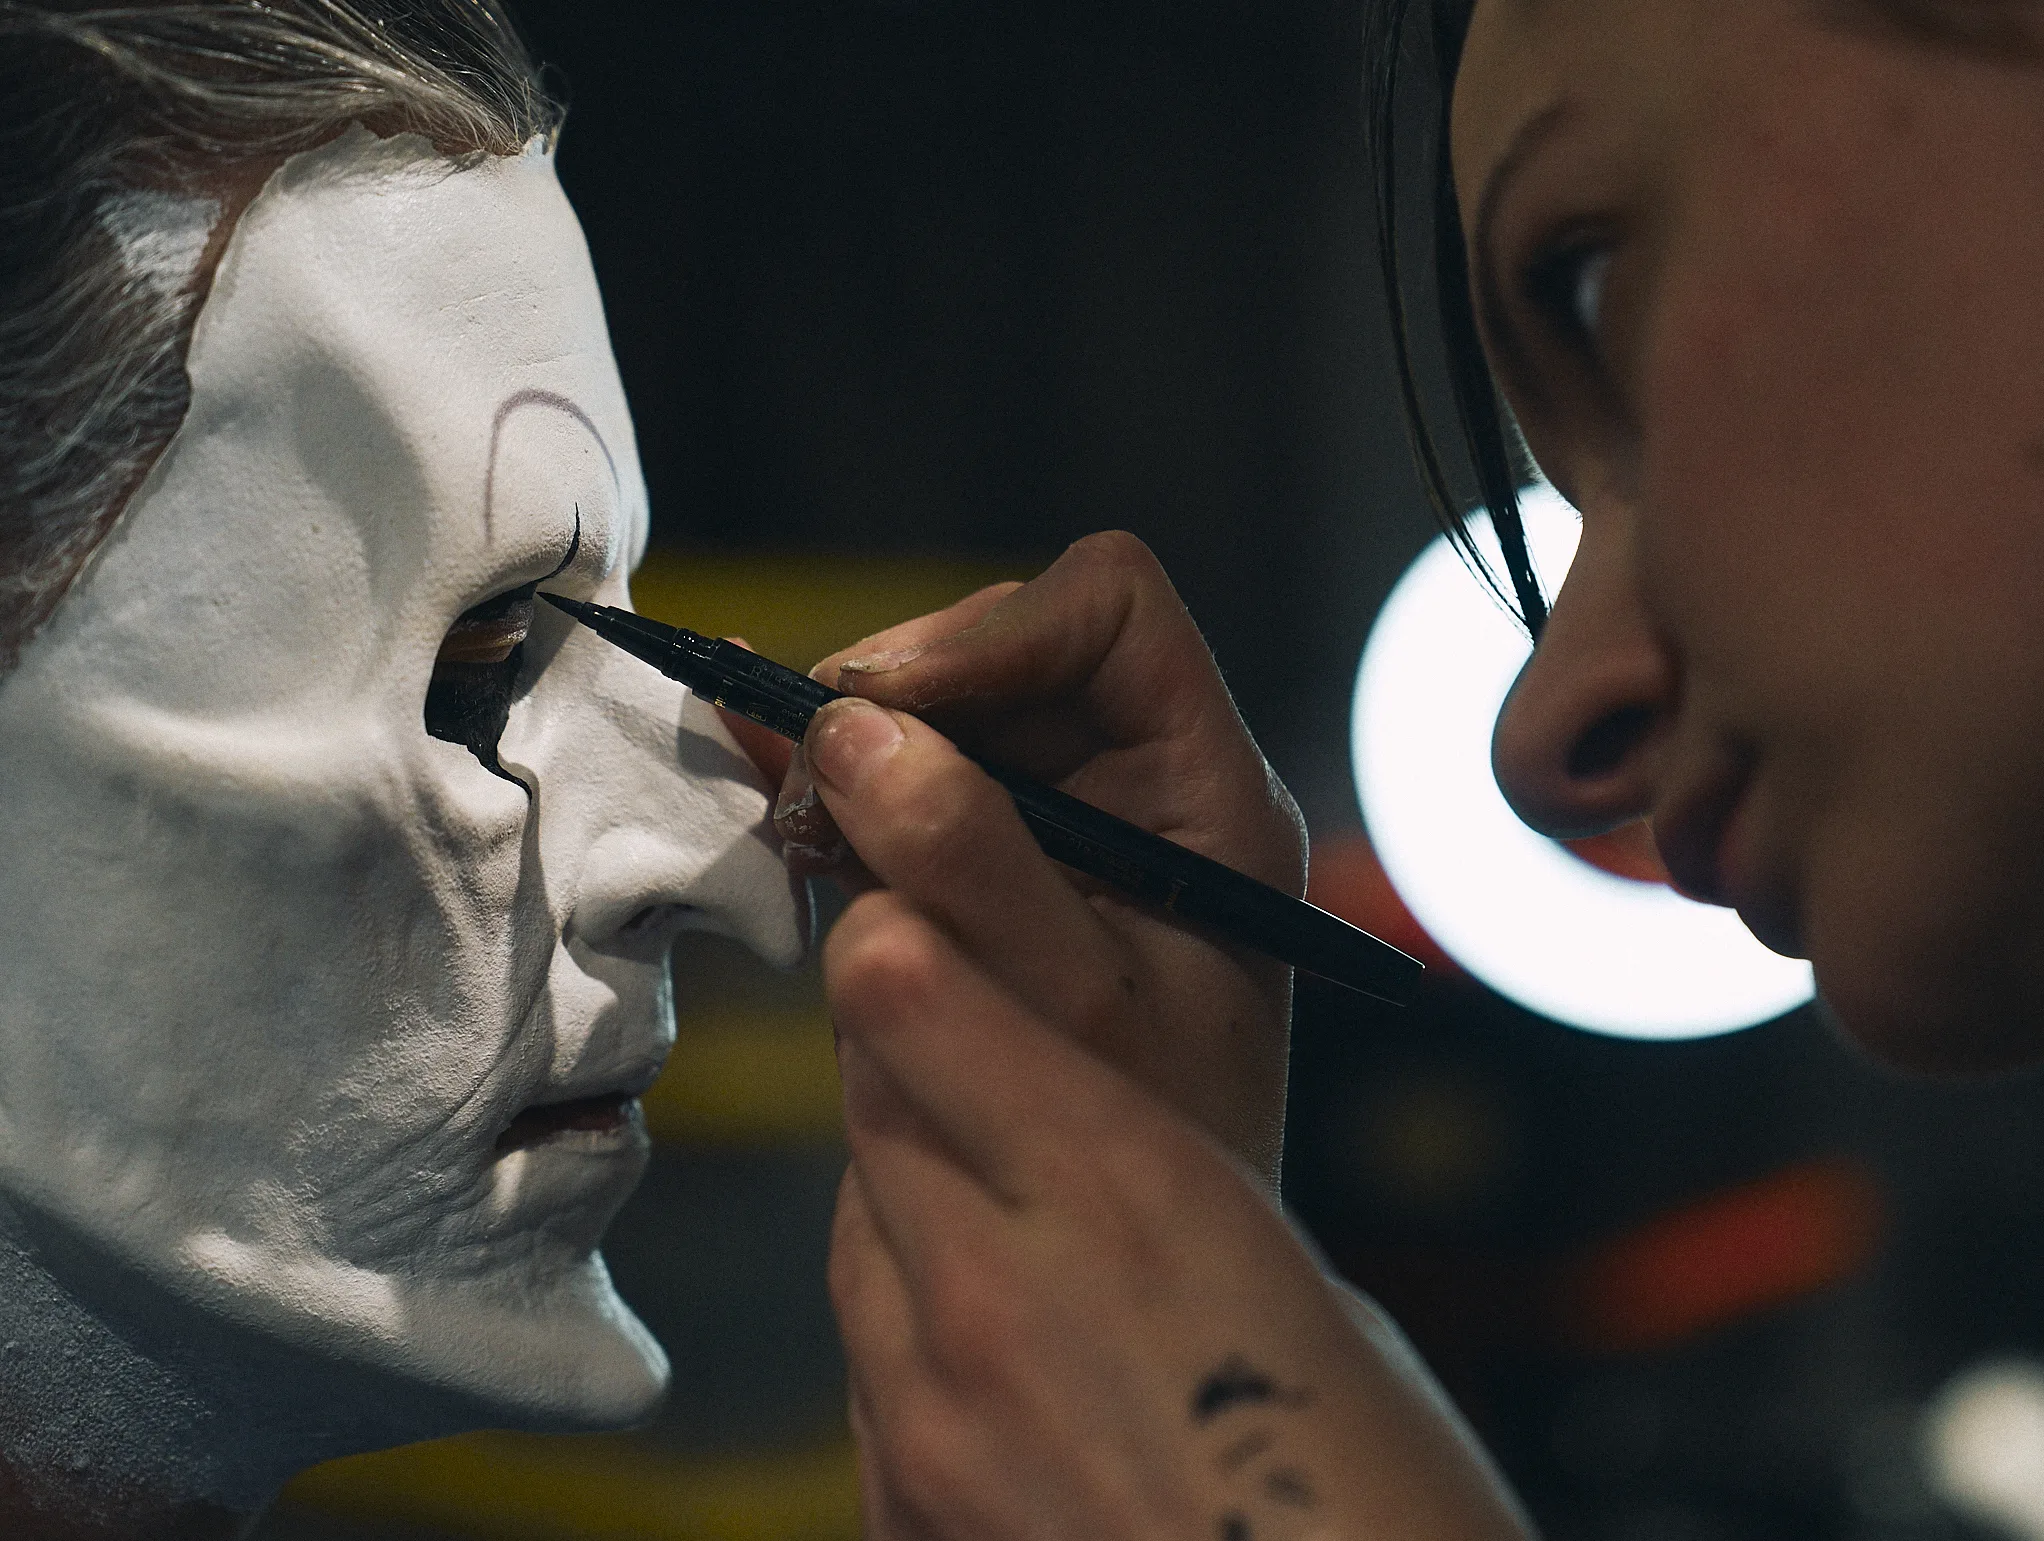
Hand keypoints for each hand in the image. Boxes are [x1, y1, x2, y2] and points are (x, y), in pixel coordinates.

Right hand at [750, 530, 1302, 1178]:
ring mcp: (1051, 821)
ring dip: (848, 752)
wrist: (1129, 1262)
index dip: (995, 628)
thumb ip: (974, 868)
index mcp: (1206, 791)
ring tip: (795, 829)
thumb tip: (855, 734)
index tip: (889, 706)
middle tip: (810, 783)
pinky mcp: (978, 867)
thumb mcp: (1074, 1011)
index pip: (1113, 611)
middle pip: (1001, 648)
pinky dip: (829, 799)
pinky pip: (893, 788)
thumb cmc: (1151, 1149)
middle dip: (895, 696)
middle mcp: (1135, 781)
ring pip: (931, 714)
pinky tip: (781, 829)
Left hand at [826, 897, 1531, 1539]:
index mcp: (1121, 1188)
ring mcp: (928, 1414)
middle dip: (905, 1060)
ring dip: (908, 1202)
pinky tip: (1003, 1364)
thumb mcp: (1292, 1274)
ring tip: (1015, 1237)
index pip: (904, 993)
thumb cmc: (1377, 1478)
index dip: (901, 942)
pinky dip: (915, 1341)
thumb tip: (1071, 1132)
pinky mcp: (901, 1509)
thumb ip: (1153, 1180)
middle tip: (968, 1062)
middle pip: (867, 1099)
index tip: (912, 922)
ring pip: (855, 1231)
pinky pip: (868, 1371)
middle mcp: (992, 1289)